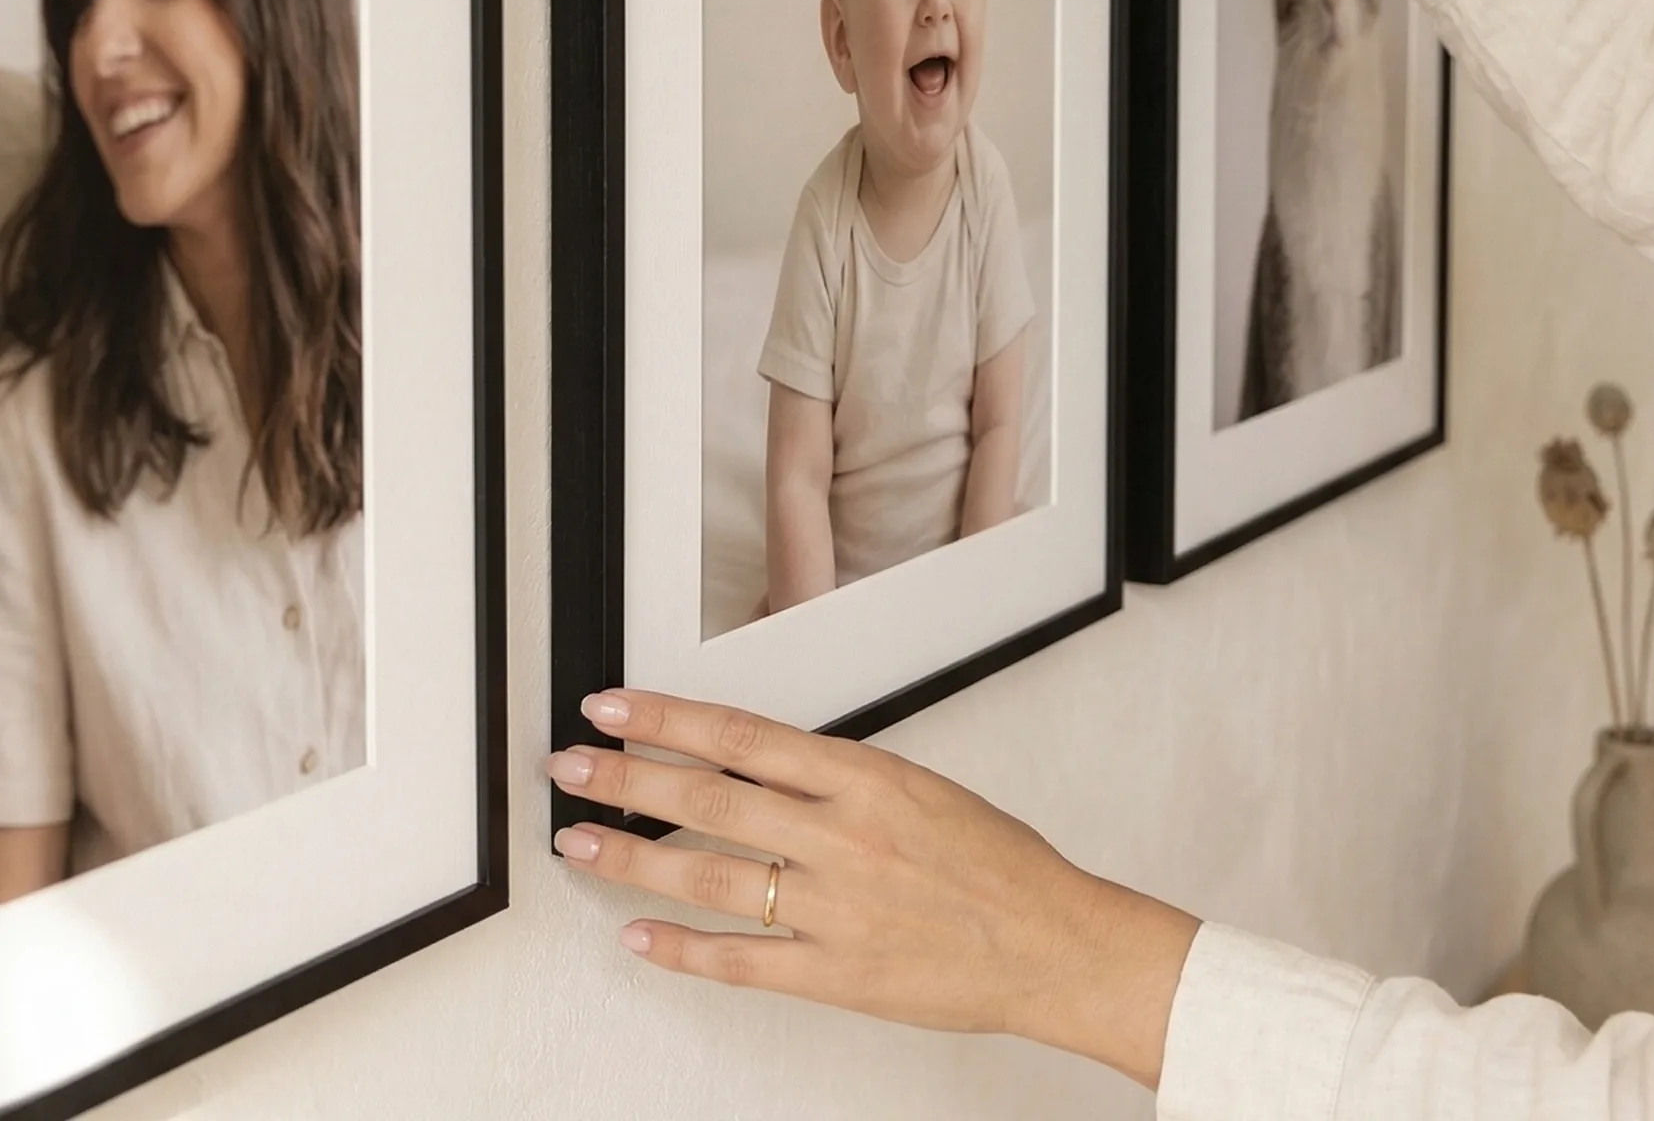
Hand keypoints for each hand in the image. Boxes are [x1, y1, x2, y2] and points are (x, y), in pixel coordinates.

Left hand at [548, 689, 1199, 1087]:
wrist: (1052, 942)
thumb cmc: (997, 863)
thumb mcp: (920, 787)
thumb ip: (838, 778)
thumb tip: (757, 762)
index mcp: (864, 778)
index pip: (742, 736)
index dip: (668, 719)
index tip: (615, 707)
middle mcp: (841, 837)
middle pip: (710, 799)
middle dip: (628, 781)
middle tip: (571, 770)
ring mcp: (833, 909)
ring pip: (710, 876)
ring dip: (635, 858)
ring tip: (581, 846)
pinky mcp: (834, 975)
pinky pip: (741, 961)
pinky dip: (681, 949)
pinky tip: (638, 936)